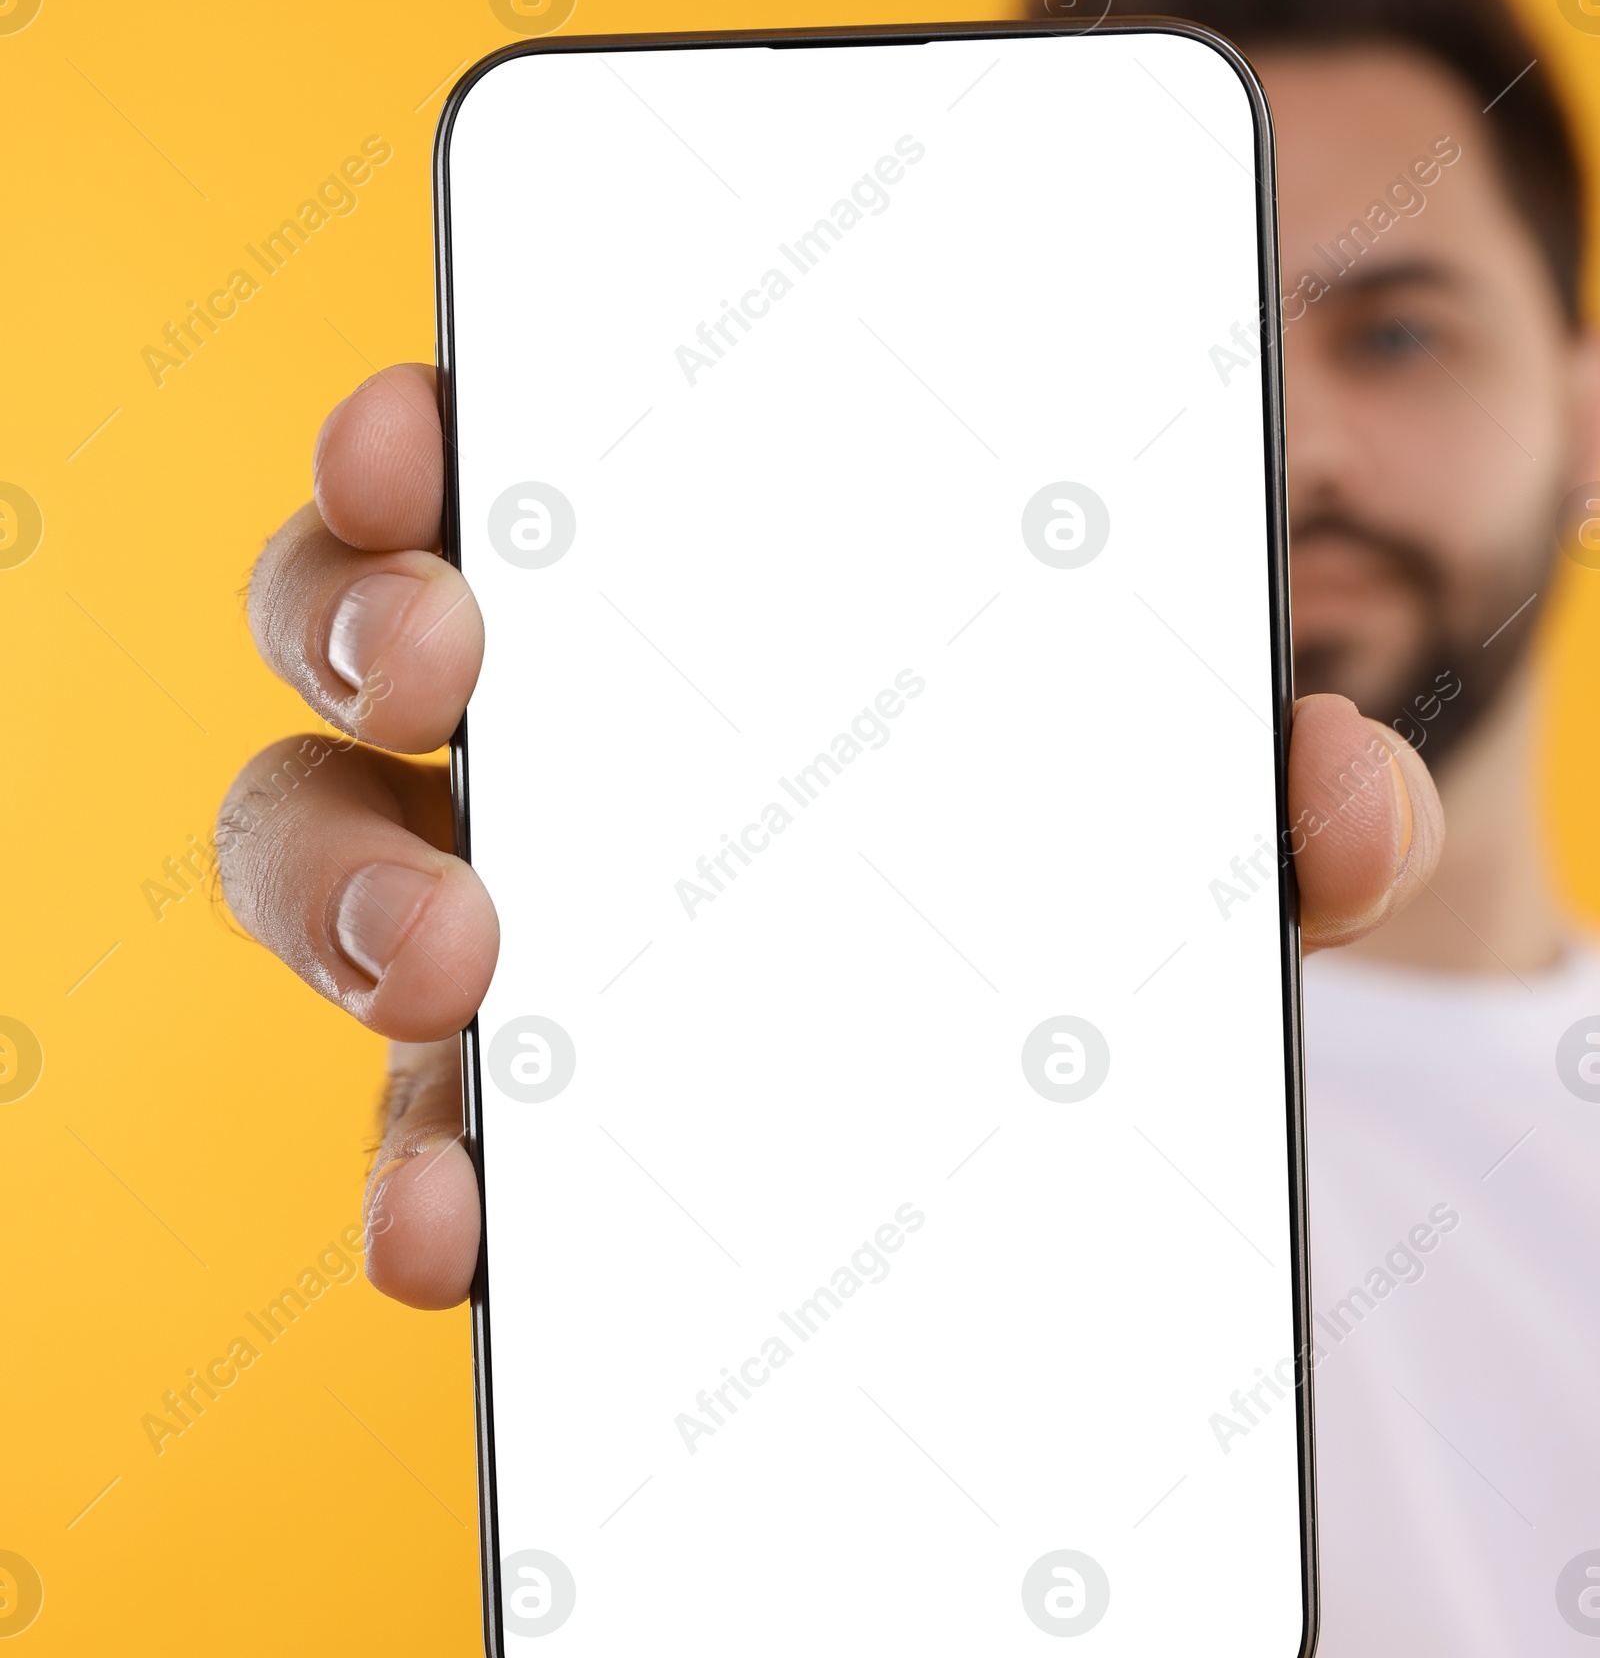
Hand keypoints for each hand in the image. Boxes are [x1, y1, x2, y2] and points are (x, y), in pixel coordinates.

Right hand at [218, 365, 1443, 1311]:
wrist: (1036, 1099)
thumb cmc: (1052, 868)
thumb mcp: (1167, 816)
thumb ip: (1254, 788)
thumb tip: (1337, 787)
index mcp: (669, 604)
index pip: (504, 471)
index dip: (420, 434)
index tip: (426, 420)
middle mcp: (542, 739)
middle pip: (344, 633)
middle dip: (351, 615)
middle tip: (447, 656)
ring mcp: (497, 921)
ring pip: (310, 860)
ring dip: (337, 894)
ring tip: (448, 963)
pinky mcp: (501, 1114)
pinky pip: (405, 1126)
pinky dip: (410, 1178)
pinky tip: (455, 1236)